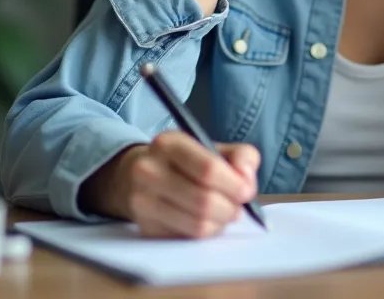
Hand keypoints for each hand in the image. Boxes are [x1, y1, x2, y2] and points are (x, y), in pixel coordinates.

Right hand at [79, 132, 260, 238]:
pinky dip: (205, 233)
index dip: (234, 185)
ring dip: (220, 224)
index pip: (208, 169)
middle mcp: (148, 170)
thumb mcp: (212, 148)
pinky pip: (187, 238)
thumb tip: (246, 181)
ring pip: (198, 225)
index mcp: (168, 144)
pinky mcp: (145, 228)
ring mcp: (142, 202)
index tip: (247, 192)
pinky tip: (204, 221)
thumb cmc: (186, 163)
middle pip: (204, 201)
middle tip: (237, 207)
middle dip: (230, 209)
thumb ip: (241, 156)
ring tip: (222, 214)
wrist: (137, 176)